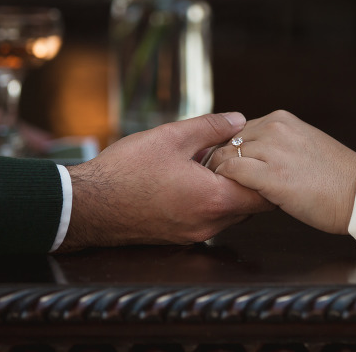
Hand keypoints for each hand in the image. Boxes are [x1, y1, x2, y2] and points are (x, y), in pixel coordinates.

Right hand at [59, 112, 274, 250]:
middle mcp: (209, 224)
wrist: (88, 205)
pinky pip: (211, 219)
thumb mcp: (171, 137)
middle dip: (249, 179)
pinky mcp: (181, 236)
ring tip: (211, 162)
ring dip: (228, 190)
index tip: (261, 153)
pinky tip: (193, 177)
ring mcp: (195, 234)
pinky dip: (211, 200)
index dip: (266, 172)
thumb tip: (238, 120)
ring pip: (230, 213)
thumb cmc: (127, 170)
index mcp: (214, 199)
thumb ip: (211, 127)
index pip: (263, 195)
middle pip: (250, 206)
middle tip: (237, 152)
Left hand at [205, 110, 355, 234]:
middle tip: (212, 182)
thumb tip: (250, 153)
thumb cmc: (334, 178)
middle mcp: (274, 127)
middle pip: (227, 141)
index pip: (238, 130)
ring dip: (219, 174)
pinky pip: (232, 173)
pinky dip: (226, 183)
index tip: (221, 167)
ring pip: (225, 155)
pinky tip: (230, 196)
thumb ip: (276, 143)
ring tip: (218, 190)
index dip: (228, 151)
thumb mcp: (303, 144)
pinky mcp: (271, 175)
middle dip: (219, 162)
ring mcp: (272, 150)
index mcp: (281, 119)